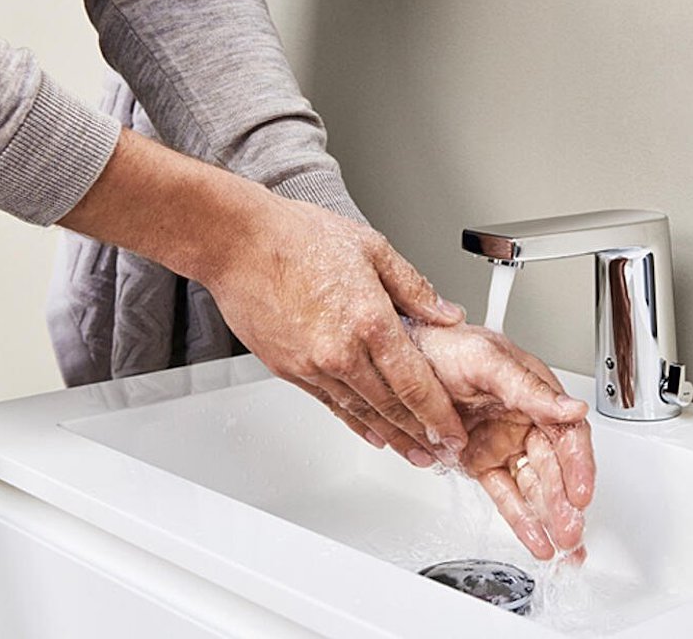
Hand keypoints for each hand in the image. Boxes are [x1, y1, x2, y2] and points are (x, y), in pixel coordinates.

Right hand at [205, 196, 469, 466]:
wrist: (237, 243)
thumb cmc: (297, 237)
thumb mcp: (372, 248)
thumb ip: (414, 288)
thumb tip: (447, 314)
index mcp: (370, 320)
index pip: (415, 382)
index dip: (439, 414)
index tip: (455, 432)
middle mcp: (341, 351)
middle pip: (391, 406)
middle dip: (422, 436)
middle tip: (444, 455)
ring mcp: (313, 364)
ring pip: (361, 412)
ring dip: (392, 437)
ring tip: (414, 454)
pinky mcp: (289, 369)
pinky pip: (330, 404)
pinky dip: (355, 422)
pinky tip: (372, 433)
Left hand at [407, 322, 595, 560]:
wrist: (397, 358)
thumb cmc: (442, 345)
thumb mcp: (487, 361)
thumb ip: (529, 389)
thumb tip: (572, 408)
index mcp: (534, 392)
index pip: (567, 434)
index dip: (578, 465)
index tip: (580, 493)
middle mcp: (524, 420)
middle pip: (554, 467)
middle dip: (565, 502)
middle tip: (570, 530)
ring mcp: (502, 443)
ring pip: (533, 486)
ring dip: (549, 516)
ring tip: (560, 543)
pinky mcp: (480, 462)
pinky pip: (505, 494)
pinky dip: (521, 519)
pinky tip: (537, 539)